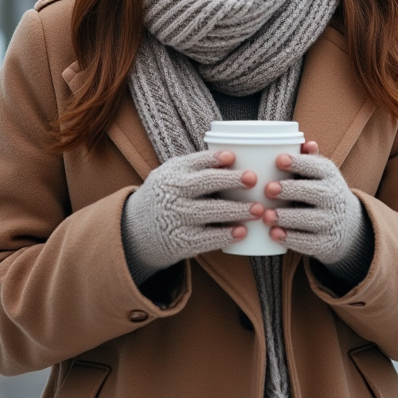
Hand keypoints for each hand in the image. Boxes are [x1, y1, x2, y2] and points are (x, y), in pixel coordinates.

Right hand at [122, 149, 263, 274]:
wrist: (138, 229)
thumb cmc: (168, 194)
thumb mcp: (174, 174)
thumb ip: (199, 166)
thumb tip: (238, 156)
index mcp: (174, 172)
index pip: (194, 161)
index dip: (214, 158)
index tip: (232, 156)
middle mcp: (173, 193)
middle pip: (203, 184)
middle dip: (229, 180)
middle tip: (253, 179)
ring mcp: (176, 218)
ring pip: (208, 212)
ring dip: (235, 210)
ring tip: (258, 209)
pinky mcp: (181, 242)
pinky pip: (205, 238)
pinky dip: (224, 235)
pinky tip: (242, 232)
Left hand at [262, 142, 366, 264]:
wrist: (347, 224)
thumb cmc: (323, 191)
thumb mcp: (321, 174)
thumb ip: (310, 159)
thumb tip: (306, 143)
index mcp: (329, 176)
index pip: (316, 167)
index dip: (298, 163)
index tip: (278, 160)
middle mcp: (333, 197)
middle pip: (313, 193)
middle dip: (290, 190)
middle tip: (268, 189)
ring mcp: (330, 221)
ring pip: (309, 219)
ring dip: (287, 217)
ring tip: (267, 215)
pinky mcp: (324, 243)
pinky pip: (307, 242)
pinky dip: (290, 238)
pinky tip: (274, 234)